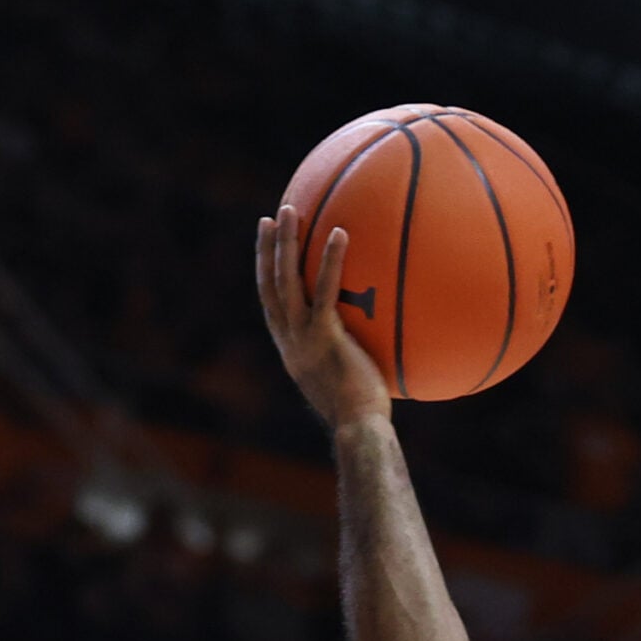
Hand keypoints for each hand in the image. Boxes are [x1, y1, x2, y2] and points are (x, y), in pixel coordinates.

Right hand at [256, 204, 391, 431]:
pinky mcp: (324, 336)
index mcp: (291, 348)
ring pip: (285, 280)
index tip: (268, 248)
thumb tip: (373, 345)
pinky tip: (341, 233)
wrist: (358, 429)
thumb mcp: (348, 381)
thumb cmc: (363, 414)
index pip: (272, 303)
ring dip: (285, 243)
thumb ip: (349, 357)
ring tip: (289, 211)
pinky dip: (330, 260)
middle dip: (268, 249)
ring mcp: (302, 336)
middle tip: (271, 217)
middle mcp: (289, 339)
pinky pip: (325, 291)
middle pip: (269, 284)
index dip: (267, 273)